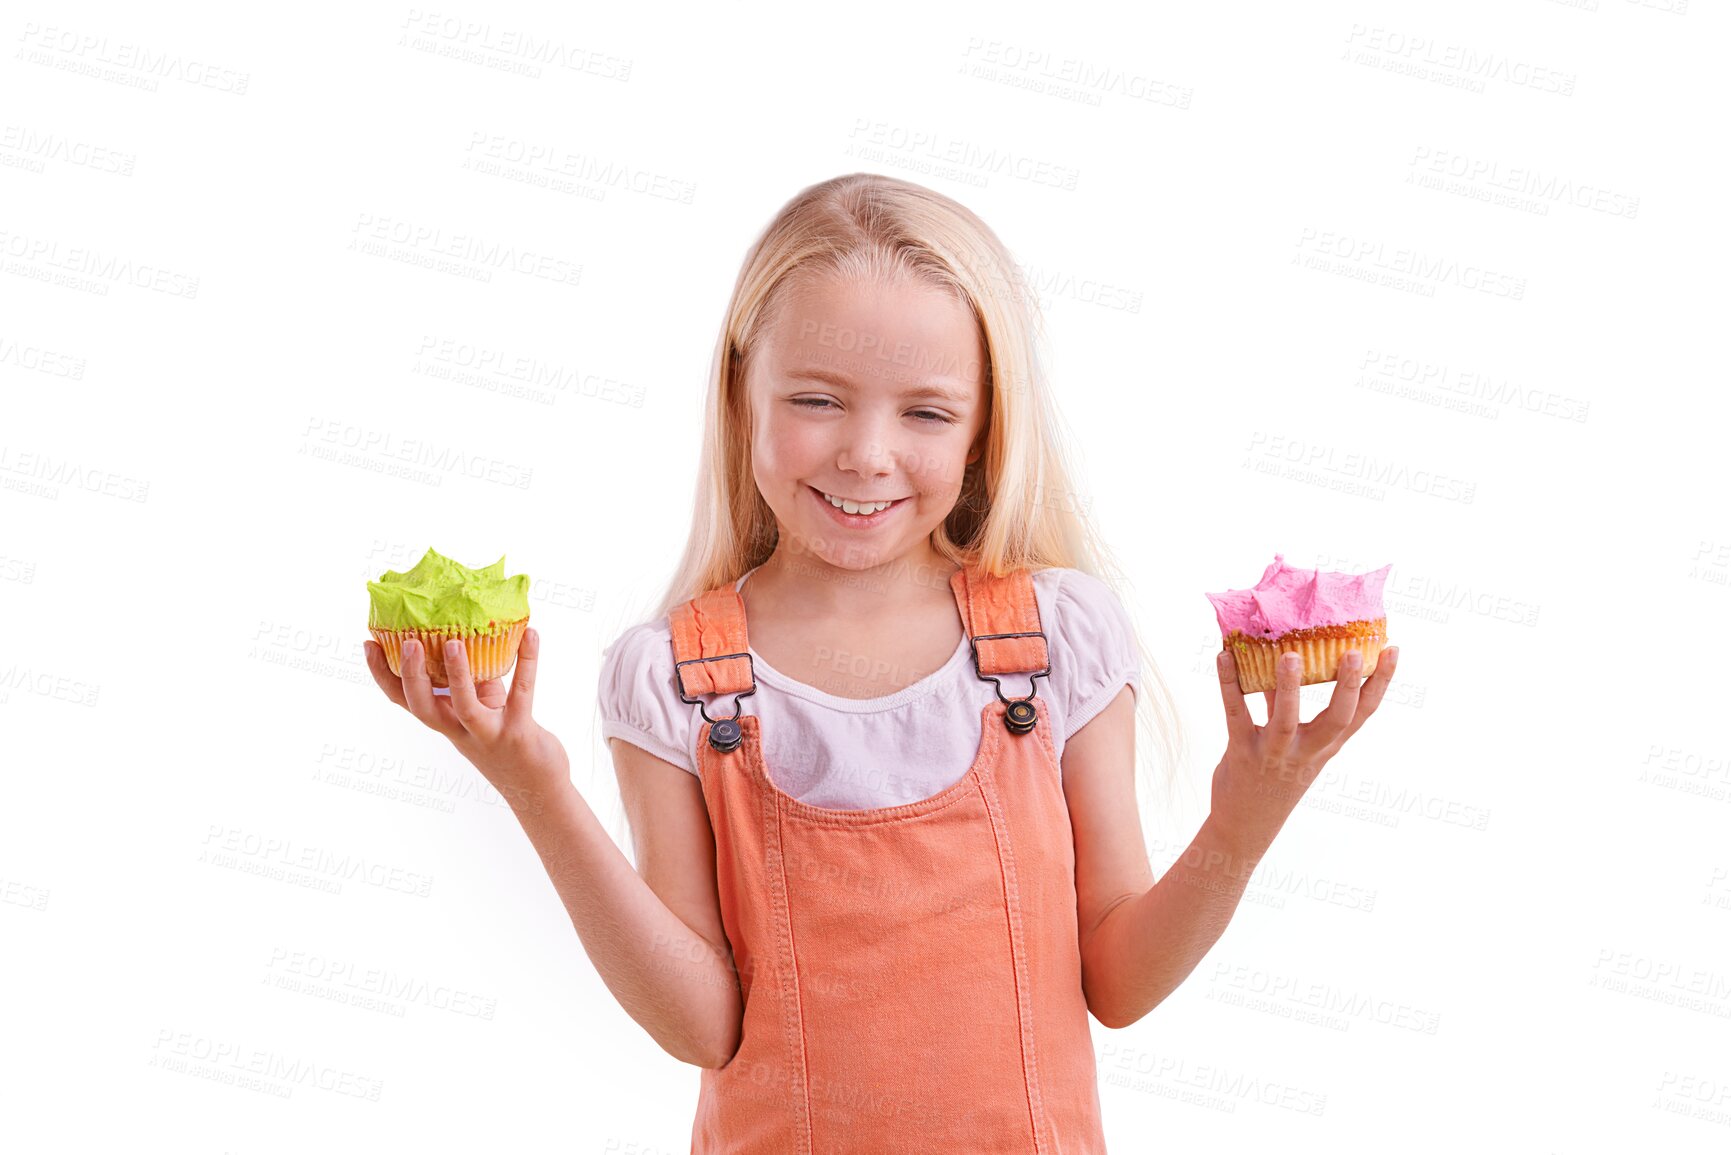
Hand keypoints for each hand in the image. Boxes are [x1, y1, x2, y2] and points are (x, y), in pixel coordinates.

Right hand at [364, 628, 568, 813]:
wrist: (536, 788)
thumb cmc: (506, 739)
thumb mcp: (482, 709)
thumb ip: (472, 680)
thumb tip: (465, 634)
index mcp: (445, 722)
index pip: (404, 701)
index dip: (383, 675)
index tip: (369, 644)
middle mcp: (460, 731)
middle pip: (423, 707)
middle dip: (411, 675)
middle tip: (408, 642)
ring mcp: (488, 734)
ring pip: (465, 706)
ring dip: (457, 674)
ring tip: (453, 642)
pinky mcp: (519, 732)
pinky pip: (521, 693)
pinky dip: (527, 662)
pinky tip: (532, 635)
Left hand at [1209, 646, 1400, 854]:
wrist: (1246, 827)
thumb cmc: (1272, 778)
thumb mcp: (1293, 746)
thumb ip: (1288, 706)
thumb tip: (1288, 659)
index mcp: (1326, 747)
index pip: (1362, 714)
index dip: (1379, 683)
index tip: (1392, 651)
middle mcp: (1306, 752)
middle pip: (1337, 719)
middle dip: (1347, 685)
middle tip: (1353, 652)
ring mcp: (1275, 754)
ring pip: (1286, 719)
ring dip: (1288, 686)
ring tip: (1290, 654)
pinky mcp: (1242, 753)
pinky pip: (1236, 714)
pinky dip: (1229, 684)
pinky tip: (1223, 656)